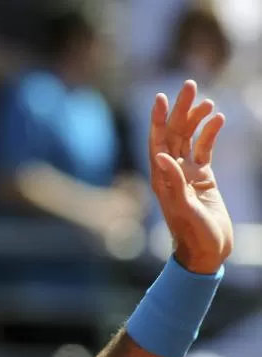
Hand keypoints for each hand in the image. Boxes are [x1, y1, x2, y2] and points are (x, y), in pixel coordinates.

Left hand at [149, 80, 231, 273]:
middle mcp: (171, 174)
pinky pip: (204, 149)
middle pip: (173, 135)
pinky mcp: (202, 177)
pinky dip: (210, 134)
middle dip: (179, 110)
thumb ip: (174, 184)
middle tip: (189, 85)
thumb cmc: (194, 235)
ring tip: (206, 101)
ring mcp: (187, 174)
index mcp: (162, 180)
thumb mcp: (184, 210)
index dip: (158, 121)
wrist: (207, 252)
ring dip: (195, 119)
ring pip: (189, 139)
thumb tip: (163, 158)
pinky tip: (218, 119)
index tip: (160, 98)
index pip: (157, 143)